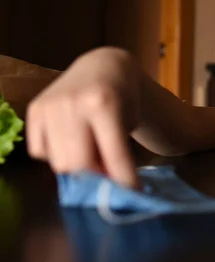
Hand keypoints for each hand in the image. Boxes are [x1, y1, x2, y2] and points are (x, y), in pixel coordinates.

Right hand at [26, 48, 139, 187]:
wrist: (102, 67)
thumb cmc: (122, 97)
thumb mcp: (129, 121)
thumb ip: (118, 152)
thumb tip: (108, 189)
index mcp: (103, 104)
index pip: (113, 155)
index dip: (124, 179)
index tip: (133, 194)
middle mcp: (73, 104)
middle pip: (79, 165)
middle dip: (97, 177)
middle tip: (109, 176)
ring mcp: (50, 106)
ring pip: (59, 163)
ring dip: (78, 168)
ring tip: (93, 155)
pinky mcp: (35, 110)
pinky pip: (41, 152)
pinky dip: (58, 155)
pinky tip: (73, 141)